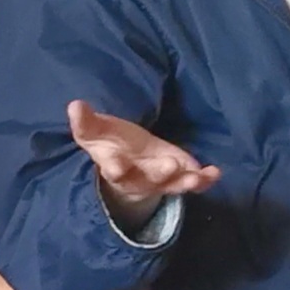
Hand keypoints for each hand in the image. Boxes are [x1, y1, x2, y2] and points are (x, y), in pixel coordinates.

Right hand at [67, 100, 220, 231]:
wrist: (124, 163)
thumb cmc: (108, 142)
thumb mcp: (94, 131)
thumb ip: (85, 122)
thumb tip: (74, 104)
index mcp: (115, 165)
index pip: (114, 169)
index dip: (115, 167)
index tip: (116, 165)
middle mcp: (138, 179)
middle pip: (148, 180)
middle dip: (160, 174)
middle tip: (170, 166)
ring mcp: (159, 181)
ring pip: (172, 185)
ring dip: (185, 181)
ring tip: (197, 177)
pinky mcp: (177, 178)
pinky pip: (192, 183)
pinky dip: (204, 180)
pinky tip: (215, 172)